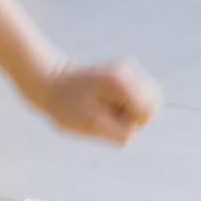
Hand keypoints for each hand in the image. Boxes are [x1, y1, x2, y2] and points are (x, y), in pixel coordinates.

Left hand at [33, 59, 161, 144]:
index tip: (106, 116)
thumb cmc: (66, 105)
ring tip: (102, 106)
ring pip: (147, 103)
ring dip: (127, 111)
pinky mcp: (125, 74)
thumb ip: (122, 131)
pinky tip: (103, 100)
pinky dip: (123, 105)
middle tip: (104, 112)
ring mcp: (128, 70)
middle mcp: (128, 70)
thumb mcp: (92, 124)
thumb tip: (144, 123)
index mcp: (120, 81)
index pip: (147, 112)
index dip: (130, 122)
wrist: (49, 81)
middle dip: (132, 116)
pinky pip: (137, 99)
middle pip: (151, 106)